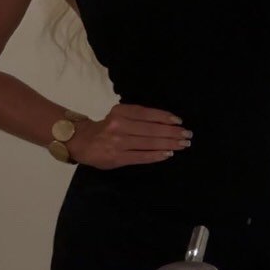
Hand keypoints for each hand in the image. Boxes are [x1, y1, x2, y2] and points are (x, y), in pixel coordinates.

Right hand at [67, 104, 191, 169]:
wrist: (82, 141)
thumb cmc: (106, 127)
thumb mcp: (119, 114)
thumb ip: (137, 116)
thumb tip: (166, 121)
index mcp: (121, 111)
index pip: (148, 114)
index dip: (165, 117)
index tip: (179, 121)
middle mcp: (120, 125)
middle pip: (152, 129)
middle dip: (172, 132)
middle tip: (187, 135)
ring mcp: (118, 142)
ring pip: (149, 143)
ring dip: (169, 144)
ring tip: (182, 144)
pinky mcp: (117, 157)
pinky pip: (141, 156)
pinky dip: (156, 155)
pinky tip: (168, 154)